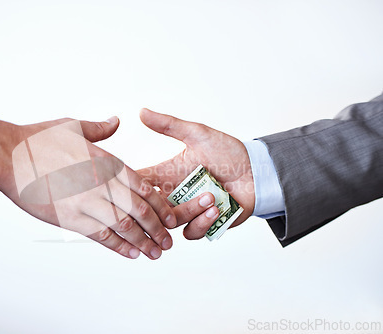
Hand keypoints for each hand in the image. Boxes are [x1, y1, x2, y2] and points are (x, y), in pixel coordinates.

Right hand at [0, 116, 175, 259]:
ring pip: (124, 226)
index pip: (144, 187)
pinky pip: (101, 235)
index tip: (169, 216)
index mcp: (106, 161)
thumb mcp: (73, 126)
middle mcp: (101, 183)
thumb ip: (100, 128)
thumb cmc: (38, 140)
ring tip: (154, 253)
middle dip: (157, 228)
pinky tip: (130, 254)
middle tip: (167, 242)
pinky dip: (118, 246)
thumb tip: (115, 121)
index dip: (160, 205)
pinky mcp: (70, 218)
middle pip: (139, 210)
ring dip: (142, 242)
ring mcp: (86, 201)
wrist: (8, 155)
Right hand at [137, 108, 254, 239]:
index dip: (128, 184)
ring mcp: (186, 211)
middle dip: (155, 207)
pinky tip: (215, 209)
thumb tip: (142, 111)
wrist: (257, 172)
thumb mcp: (198, 134)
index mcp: (165, 173)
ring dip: (189, 211)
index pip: (137, 181)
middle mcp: (172, 194)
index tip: (128, 182)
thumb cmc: (229, 153)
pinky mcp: (202, 224)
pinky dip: (201, 223)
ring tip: (210, 197)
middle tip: (174, 195)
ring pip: (170, 223)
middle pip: (148, 208)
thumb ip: (169, 125)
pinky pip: (191, 232)